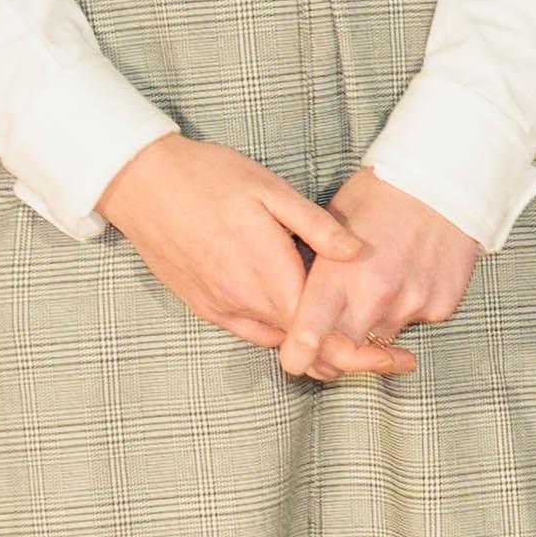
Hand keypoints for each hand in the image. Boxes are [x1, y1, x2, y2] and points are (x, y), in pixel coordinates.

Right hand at [95, 133, 354, 362]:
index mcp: (270, 276)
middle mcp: (245, 303)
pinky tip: (290, 310)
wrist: (140, 183)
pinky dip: (277, 330)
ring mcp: (221, 309)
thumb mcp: (271, 190)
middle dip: (343, 352)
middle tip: (380, 347)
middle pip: (303, 349)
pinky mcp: (203, 307)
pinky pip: (250, 331)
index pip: (324, 336)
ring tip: (339, 327)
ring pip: (277, 342)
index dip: (362, 353)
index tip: (395, 358)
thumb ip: (317, 227)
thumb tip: (359, 253)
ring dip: (307, 342)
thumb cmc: (208, 177)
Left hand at [280, 168, 480, 384]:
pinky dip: (407, 309)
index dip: (298, 357)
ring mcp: (413, 303)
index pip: (309, 337)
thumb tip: (296, 311)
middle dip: (336, 354)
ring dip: (374, 325)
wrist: (442, 180)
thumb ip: (315, 273)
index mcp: (340, 274)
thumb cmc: (378, 196)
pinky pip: (415, 323)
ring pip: (382, 339)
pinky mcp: (442, 306)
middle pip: (346, 354)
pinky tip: (410, 274)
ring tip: (380, 282)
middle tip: (333, 340)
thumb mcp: (330, 225)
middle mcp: (377, 296)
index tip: (295, 360)